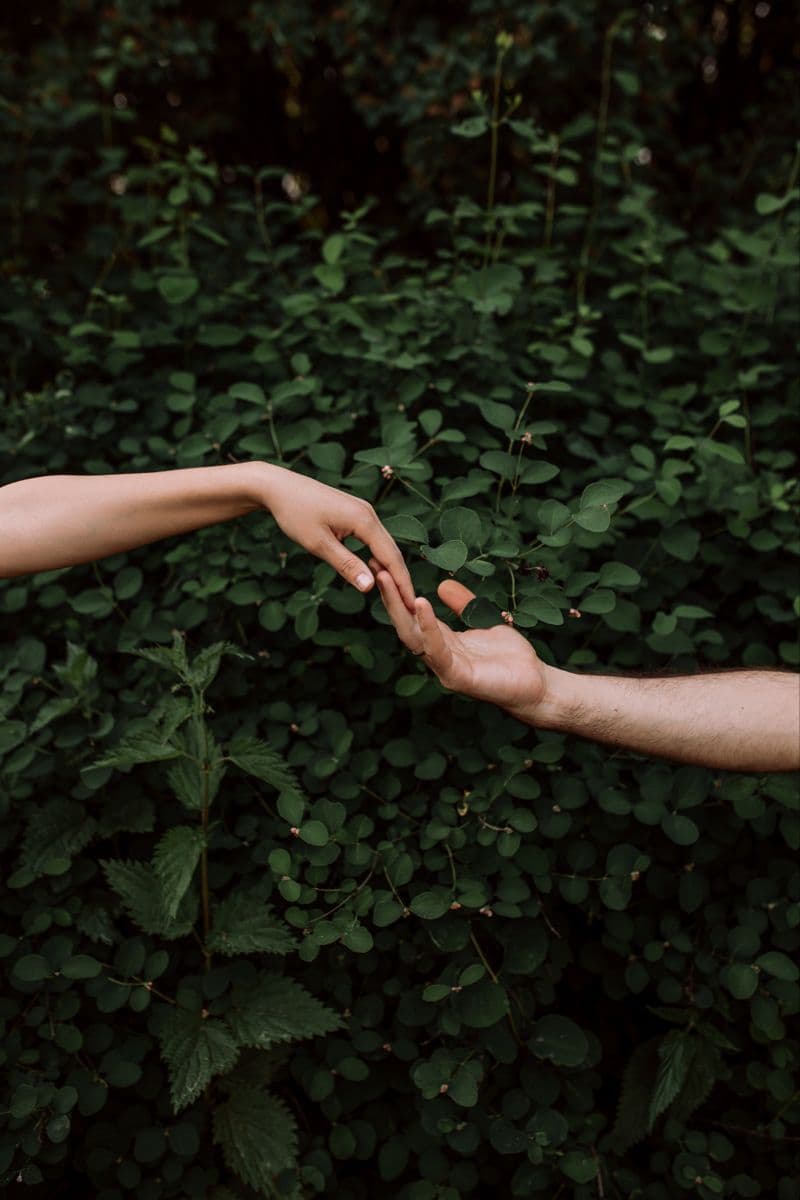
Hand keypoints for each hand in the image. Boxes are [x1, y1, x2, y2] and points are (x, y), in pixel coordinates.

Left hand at [262, 465, 415, 609]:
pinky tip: (375, 572)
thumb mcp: (319, 543)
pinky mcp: (354, 513)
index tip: (411, 604)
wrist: (278, 486)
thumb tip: (370, 587)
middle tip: (410, 606)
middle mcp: (369, 513)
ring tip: (397, 594)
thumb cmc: (295, 513)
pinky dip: (378, 557)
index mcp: (364, 520)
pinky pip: (373, 538)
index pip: (391, 558)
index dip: (403, 583)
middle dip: (402, 579)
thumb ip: (346, 565)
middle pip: (392, 551)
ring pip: (384, 545)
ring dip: (390, 569)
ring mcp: (363, 511)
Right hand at [374, 571, 547, 717]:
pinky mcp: (458, 677)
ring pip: (413, 636)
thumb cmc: (511, 658)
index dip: (397, 591)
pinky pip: (438, 650)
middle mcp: (437, 654)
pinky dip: (428, 627)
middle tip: (374, 567)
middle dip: (388, 595)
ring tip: (387, 580)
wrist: (537, 685)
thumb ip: (464, 605)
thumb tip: (442, 584)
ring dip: (399, 608)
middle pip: (404, 623)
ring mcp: (445, 668)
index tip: (382, 565)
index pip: (411, 614)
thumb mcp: (485, 621)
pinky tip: (421, 604)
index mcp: (442, 641)